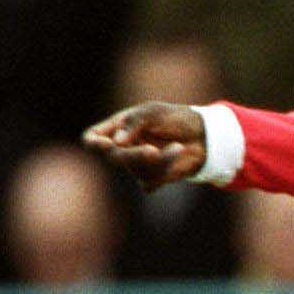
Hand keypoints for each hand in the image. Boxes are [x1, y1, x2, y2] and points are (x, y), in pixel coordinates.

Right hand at [82, 101, 208, 189]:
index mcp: (116, 127)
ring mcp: (134, 165)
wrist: (201, 136)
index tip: (106, 143)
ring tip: (177, 147)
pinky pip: (150, 181)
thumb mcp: (154, 112)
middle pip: (114, 158)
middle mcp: (121, 148)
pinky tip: (176, 155)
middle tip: (153, 151)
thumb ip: (134, 122)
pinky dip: (166, 169)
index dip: (94, 142)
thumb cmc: (174, 118)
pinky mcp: (149, 179)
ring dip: (160, 160)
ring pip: (135, 170)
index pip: (92, 138)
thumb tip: (116, 142)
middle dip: (134, 155)